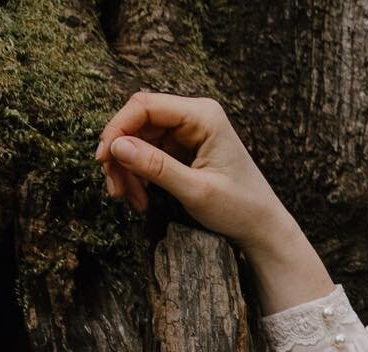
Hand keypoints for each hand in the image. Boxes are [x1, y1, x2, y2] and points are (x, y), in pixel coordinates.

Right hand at [94, 90, 292, 249]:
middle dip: (122, 155)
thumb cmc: (240, 209)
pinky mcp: (186, 148)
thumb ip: (156, 167)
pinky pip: (151, 153)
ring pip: (141, 140)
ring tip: (131, 201)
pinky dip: (141, 175)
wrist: (263, 228)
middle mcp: (195, 116)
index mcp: (203, 115)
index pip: (145, 106)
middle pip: (139, 122)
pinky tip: (141, 198)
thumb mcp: (196, 190)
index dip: (118, 128)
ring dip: (129, 170)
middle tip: (114, 189)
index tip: (103, 158)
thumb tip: (117, 147)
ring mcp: (189, 131)